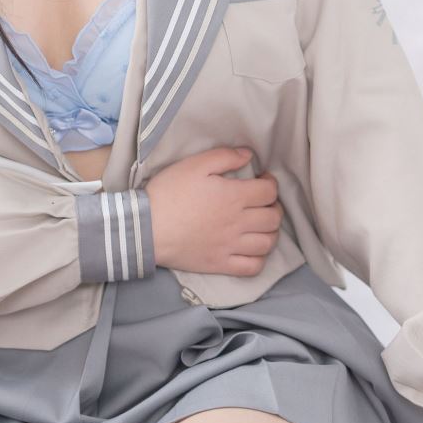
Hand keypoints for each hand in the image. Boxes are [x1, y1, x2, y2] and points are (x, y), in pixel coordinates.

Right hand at [145, 146, 282, 275]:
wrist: (147, 227)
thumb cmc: (169, 192)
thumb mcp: (194, 165)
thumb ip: (224, 157)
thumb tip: (248, 155)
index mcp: (234, 196)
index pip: (269, 192)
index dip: (271, 184)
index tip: (262, 180)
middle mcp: (238, 223)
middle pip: (273, 218)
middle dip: (274, 207)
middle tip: (263, 202)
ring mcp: (231, 246)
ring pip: (267, 243)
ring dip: (271, 232)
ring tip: (261, 225)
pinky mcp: (221, 264)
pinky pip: (252, 267)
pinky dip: (259, 259)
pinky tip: (252, 249)